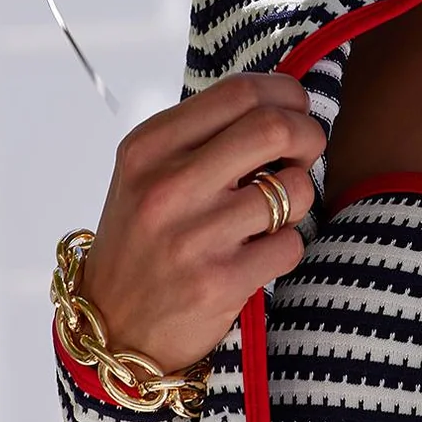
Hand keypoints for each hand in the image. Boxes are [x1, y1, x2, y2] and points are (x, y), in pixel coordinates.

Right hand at [78, 71, 324, 373]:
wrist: (112, 328)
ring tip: (271, 213)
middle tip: (307, 151)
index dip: (285, 94)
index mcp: (148, 148)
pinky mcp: (220, 283)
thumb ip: (203, 136)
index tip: (294, 109)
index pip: (240, 92)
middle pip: (274, 128)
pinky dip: (285, 246)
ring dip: (298, 198)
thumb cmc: (143, 242)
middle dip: (309, 135)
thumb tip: (282, 104)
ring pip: (293, 189)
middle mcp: (167, 187)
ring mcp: (194, 236)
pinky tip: (258, 254)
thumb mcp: (147, 175)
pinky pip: (290, 244)